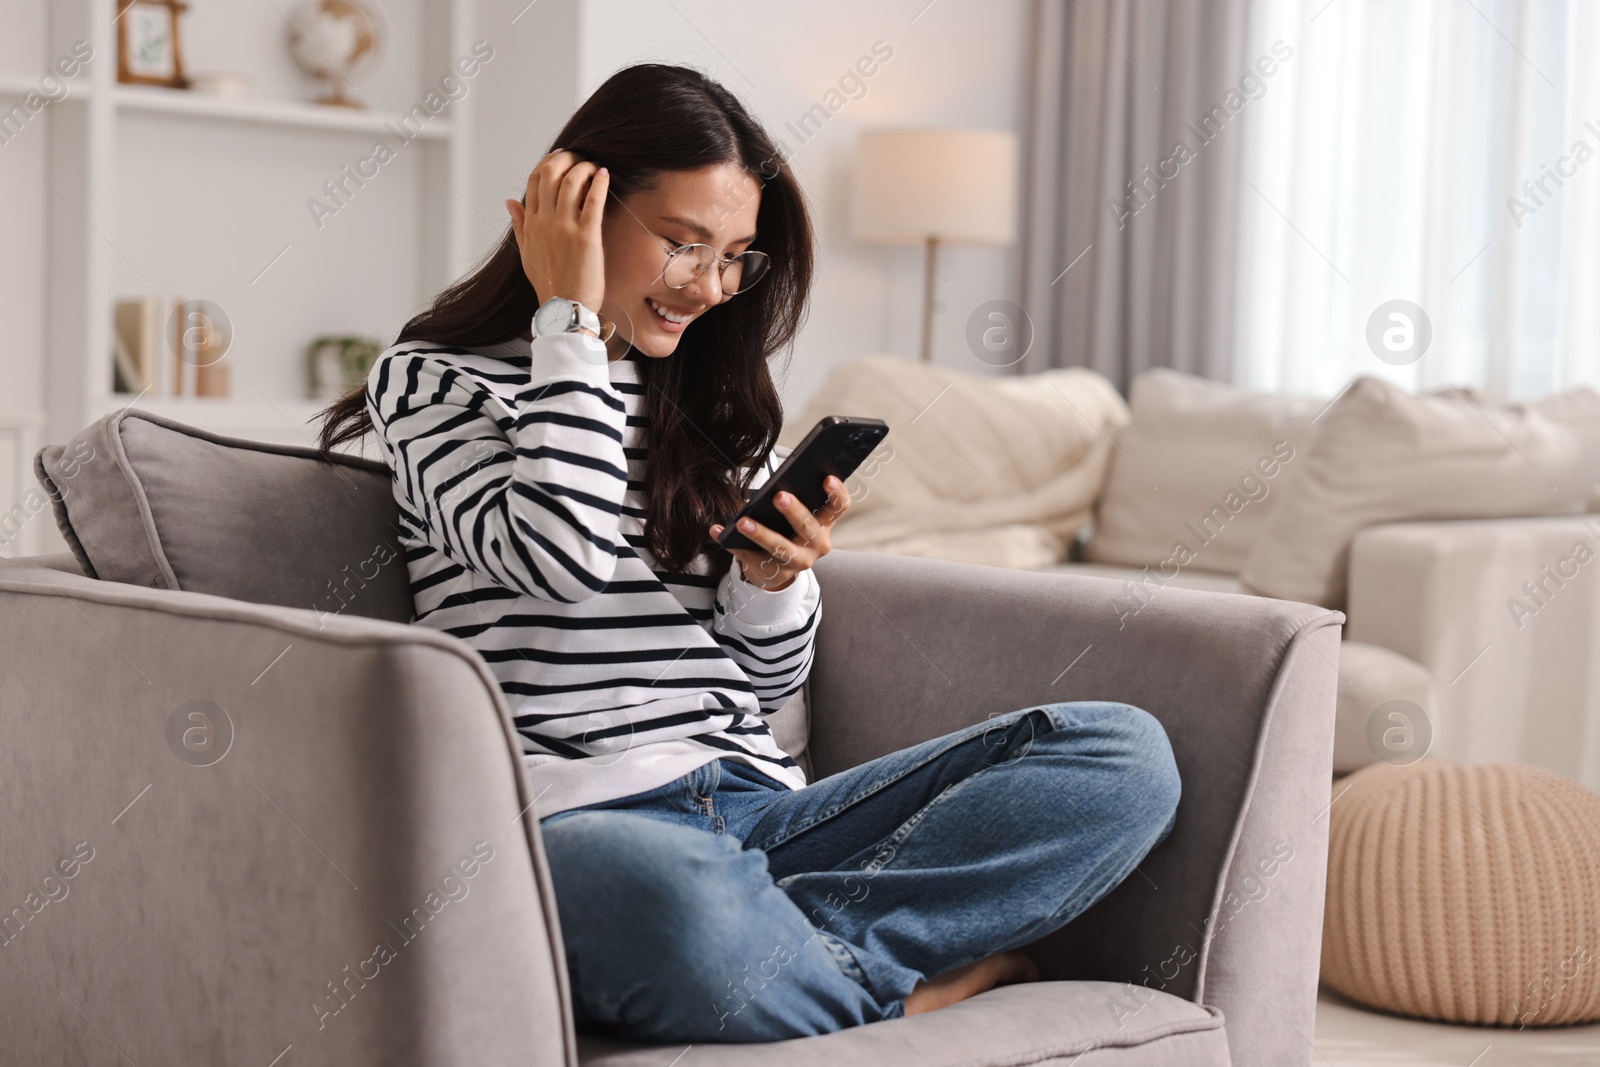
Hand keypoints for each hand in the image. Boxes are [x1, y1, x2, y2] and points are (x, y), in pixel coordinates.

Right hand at [504, 149, 608, 313]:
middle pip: (551, 173)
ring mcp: (564, 228)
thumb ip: (519, 225)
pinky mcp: (586, 236)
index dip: (548, 162)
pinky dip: (600, 182)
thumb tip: (509, 202)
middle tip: (581, 156)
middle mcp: (545, 222)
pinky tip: (605, 175)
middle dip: (567, 158)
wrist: (565, 308)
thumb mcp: (526, 253)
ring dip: (585, 167)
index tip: (562, 155)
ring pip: (572, 181)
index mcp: (531, 224)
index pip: (535, 180)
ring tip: (595, 166)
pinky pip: (593, 200)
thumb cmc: (549, 284)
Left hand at [710, 476, 850, 591]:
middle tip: (779, 496)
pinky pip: (751, 557)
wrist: (778, 568)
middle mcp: (816, 544)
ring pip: (780, 548)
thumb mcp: (798, 515)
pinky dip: (732, 544)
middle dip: (794, 511)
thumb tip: (776, 480)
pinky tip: (717, 531)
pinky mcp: (774, 573)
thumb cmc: (788, 530)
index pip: (839, 507)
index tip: (826, 478)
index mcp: (825, 523)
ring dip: (761, 534)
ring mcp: (797, 562)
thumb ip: (796, 498)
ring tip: (742, 522)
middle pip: (808, 527)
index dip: (836, 493)